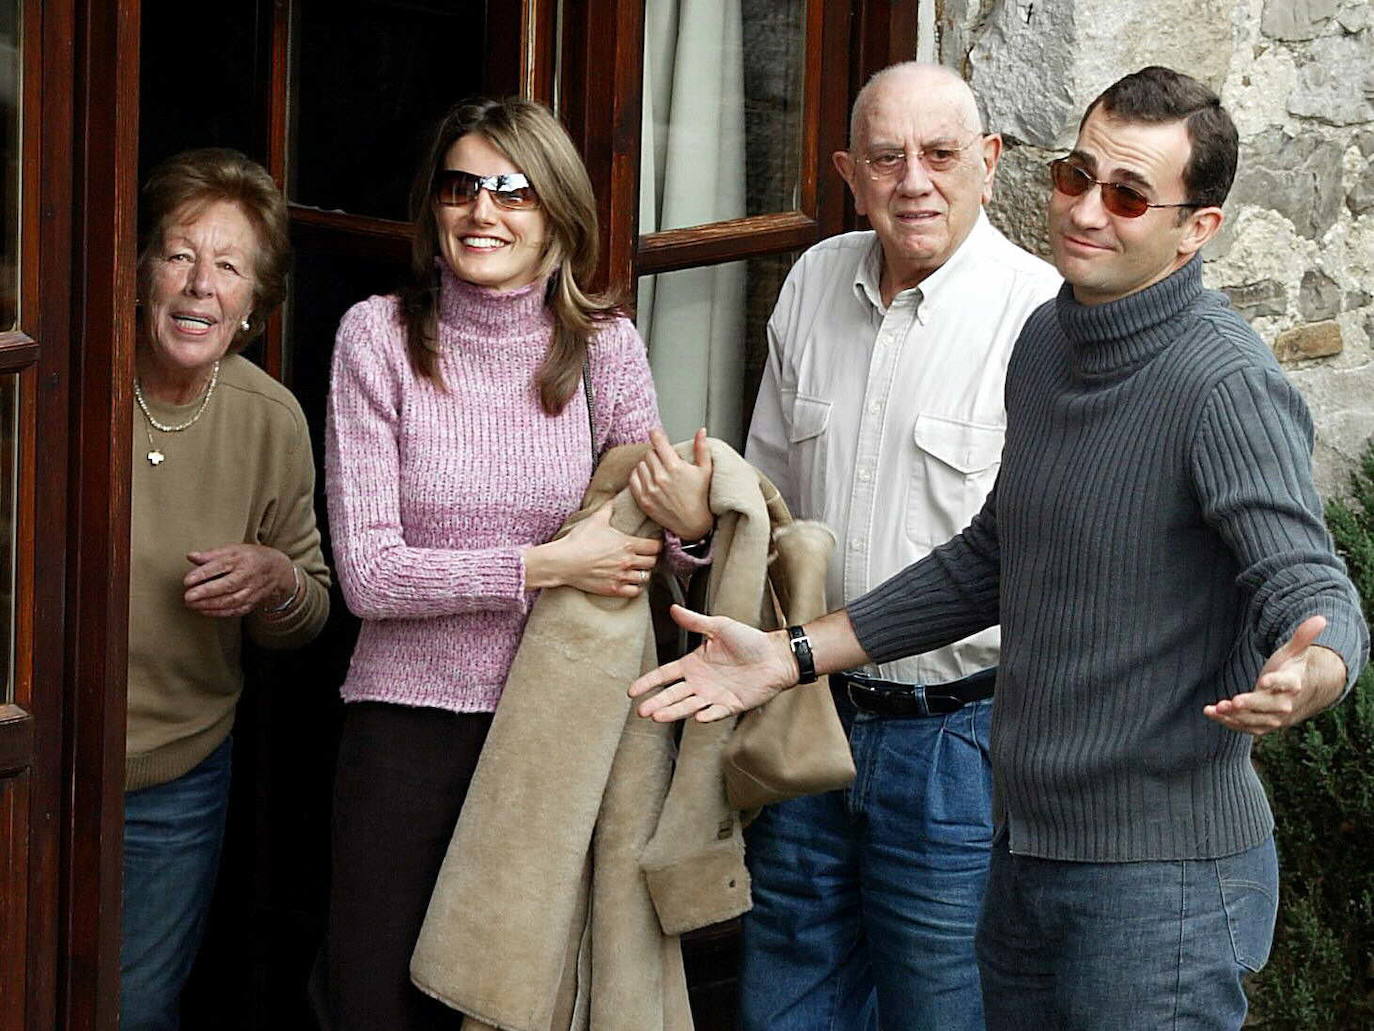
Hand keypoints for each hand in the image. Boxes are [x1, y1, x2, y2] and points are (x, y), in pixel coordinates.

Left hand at [184, 544, 295, 618]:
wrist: (278, 569)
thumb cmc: (251, 558)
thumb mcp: (233, 549)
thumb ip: (211, 554)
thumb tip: (191, 556)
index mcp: (240, 560)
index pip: (220, 566)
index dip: (203, 574)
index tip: (187, 580)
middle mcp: (247, 576)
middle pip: (226, 586)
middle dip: (206, 592)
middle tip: (188, 596)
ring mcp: (251, 591)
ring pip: (230, 601)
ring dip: (210, 604)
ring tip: (191, 604)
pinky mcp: (252, 603)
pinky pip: (235, 610)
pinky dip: (219, 612)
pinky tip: (204, 611)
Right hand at [523, 501, 662, 595]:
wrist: (563, 562)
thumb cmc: (578, 540)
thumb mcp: (595, 519)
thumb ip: (608, 508)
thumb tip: (613, 497)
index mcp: (627, 544)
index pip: (655, 547)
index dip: (657, 545)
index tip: (654, 544)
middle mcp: (628, 561)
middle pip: (653, 562)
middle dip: (651, 558)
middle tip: (646, 556)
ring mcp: (621, 577)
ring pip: (645, 577)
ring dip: (643, 572)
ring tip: (638, 569)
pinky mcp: (613, 589)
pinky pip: (635, 591)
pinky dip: (636, 587)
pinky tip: (631, 582)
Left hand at [629, 427, 712, 540]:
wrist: (693, 524)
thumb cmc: (700, 497)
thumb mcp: (705, 470)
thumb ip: (702, 448)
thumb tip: (701, 431)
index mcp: (675, 467)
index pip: (659, 443)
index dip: (657, 435)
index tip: (655, 433)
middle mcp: (661, 477)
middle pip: (650, 453)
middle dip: (657, 454)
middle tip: (664, 460)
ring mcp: (650, 489)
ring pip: (640, 465)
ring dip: (648, 465)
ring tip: (658, 471)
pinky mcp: (643, 500)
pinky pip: (633, 479)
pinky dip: (638, 476)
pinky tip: (648, 478)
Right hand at [629, 605, 797, 721]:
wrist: (775, 655)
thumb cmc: (749, 640)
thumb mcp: (719, 626)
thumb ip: (694, 622)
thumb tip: (672, 608)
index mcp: (693, 664)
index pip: (665, 675)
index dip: (648, 682)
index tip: (632, 691)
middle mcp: (700, 682)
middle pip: (672, 695)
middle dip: (656, 702)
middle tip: (641, 711)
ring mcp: (714, 695)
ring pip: (688, 706)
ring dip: (673, 712)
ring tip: (658, 716)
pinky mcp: (730, 705)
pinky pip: (716, 712)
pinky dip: (707, 716)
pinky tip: (698, 717)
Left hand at [1204, 615, 1347, 735]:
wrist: (1297, 697)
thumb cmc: (1291, 669)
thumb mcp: (1294, 652)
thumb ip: (1302, 637)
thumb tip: (1320, 618)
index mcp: (1294, 683)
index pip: (1288, 684)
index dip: (1276, 682)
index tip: (1263, 681)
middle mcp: (1285, 703)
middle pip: (1270, 706)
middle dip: (1251, 704)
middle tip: (1233, 701)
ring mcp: (1274, 717)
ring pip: (1256, 720)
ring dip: (1236, 716)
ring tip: (1217, 708)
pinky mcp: (1261, 724)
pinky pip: (1245, 727)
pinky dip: (1228, 722)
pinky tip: (1210, 712)